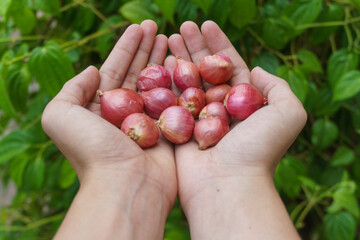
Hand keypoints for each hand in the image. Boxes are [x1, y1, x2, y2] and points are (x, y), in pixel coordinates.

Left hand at [42, 20, 176, 239]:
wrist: (125, 186)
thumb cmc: (92, 152)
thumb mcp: (61, 115)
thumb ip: (72, 88)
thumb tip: (93, 70)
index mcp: (99, 108)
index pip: (114, 69)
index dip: (125, 47)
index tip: (138, 28)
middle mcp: (123, 113)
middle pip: (136, 73)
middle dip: (145, 49)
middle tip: (156, 27)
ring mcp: (147, 121)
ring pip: (156, 84)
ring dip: (162, 60)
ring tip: (169, 38)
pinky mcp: (167, 130)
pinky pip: (173, 100)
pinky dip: (177, 81)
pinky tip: (181, 63)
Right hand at [167, 21, 306, 238]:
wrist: (228, 184)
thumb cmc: (258, 149)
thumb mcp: (287, 113)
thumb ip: (278, 87)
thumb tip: (256, 70)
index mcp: (244, 103)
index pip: (229, 66)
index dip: (218, 44)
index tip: (206, 24)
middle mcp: (220, 109)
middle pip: (206, 70)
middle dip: (195, 47)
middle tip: (183, 26)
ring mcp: (197, 118)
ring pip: (186, 81)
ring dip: (179, 58)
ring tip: (170, 36)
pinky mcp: (178, 128)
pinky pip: (171, 100)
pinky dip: (166, 81)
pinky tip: (160, 61)